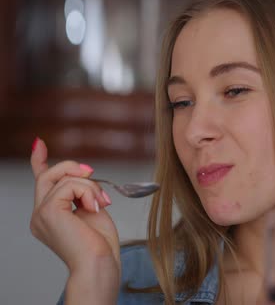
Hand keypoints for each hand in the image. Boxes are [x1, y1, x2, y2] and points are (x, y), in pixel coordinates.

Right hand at [29, 138, 120, 302]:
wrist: (99, 264)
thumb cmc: (100, 245)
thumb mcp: (92, 210)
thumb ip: (83, 193)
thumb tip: (84, 172)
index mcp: (50, 216)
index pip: (41, 183)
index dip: (39, 161)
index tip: (39, 143)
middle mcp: (39, 215)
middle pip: (48, 175)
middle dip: (72, 169)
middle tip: (93, 174)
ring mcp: (41, 214)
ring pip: (62, 178)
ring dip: (88, 186)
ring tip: (101, 202)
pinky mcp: (48, 212)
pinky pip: (68, 185)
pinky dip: (87, 191)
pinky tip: (95, 206)